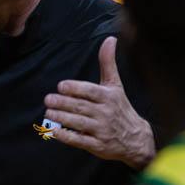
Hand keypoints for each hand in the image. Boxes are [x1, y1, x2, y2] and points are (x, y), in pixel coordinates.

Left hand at [43, 36, 155, 168]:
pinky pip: (79, 140)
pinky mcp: (98, 145)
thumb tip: (110, 39)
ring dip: (61, 118)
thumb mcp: (115, 85)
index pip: (90, 91)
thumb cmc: (120, 107)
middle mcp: (106, 113)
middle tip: (48, 99)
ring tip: (48, 112)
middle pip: (81, 107)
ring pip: (79, 123)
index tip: (61, 86)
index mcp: (109, 97)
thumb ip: (108, 63)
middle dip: (63, 103)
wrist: (136, 138)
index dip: (75, 88)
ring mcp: (102, 130)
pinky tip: (54, 131)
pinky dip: (66, 136)